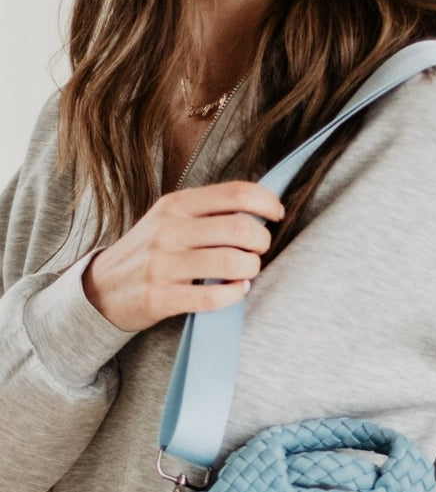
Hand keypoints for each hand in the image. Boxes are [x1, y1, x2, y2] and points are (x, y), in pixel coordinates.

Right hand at [82, 182, 284, 330]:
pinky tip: (236, 290)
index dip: (266, 202)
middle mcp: (169, 230)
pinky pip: (213, 298)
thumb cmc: (149, 252)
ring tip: (248, 271)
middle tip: (259, 250)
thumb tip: (260, 210)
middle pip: (240, 228)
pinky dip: (234, 295)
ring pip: (231, 262)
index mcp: (176, 205)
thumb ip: (208, 212)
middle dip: (262, 241)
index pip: (235, 193)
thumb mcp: (170, 219)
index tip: (276, 215)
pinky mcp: (161, 297)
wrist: (102, 288)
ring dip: (251, 268)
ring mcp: (163, 264)